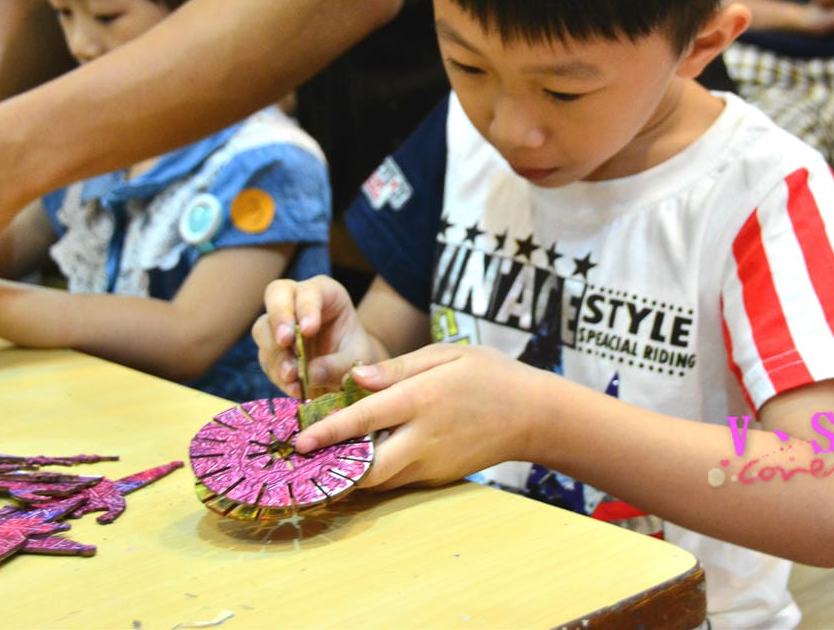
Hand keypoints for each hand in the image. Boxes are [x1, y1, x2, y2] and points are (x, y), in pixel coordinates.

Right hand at [252, 275, 380, 397]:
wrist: (345, 372)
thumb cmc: (355, 354)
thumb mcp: (356, 358)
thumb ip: (338, 365)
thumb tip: (311, 373)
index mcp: (325, 293)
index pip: (310, 290)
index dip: (306, 308)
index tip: (308, 330)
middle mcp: (297, 302)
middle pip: (275, 294)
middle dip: (279, 318)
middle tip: (286, 341)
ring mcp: (279, 325)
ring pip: (263, 328)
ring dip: (276, 353)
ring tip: (292, 375)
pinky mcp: (270, 349)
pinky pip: (265, 358)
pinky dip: (277, 374)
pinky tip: (293, 387)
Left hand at [293, 344, 552, 490]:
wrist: (534, 415)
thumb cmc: (490, 374)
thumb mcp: (446, 354)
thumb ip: (399, 367)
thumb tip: (357, 377)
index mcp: (422, 399)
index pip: (365, 418)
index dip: (329, 430)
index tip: (299, 439)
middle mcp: (424, 437)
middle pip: (369, 468)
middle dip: (336, 467)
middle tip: (309, 457)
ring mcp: (433, 462)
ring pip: (381, 479)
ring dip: (354, 471)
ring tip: (330, 455)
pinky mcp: (439, 476)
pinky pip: (399, 479)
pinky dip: (378, 472)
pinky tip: (367, 455)